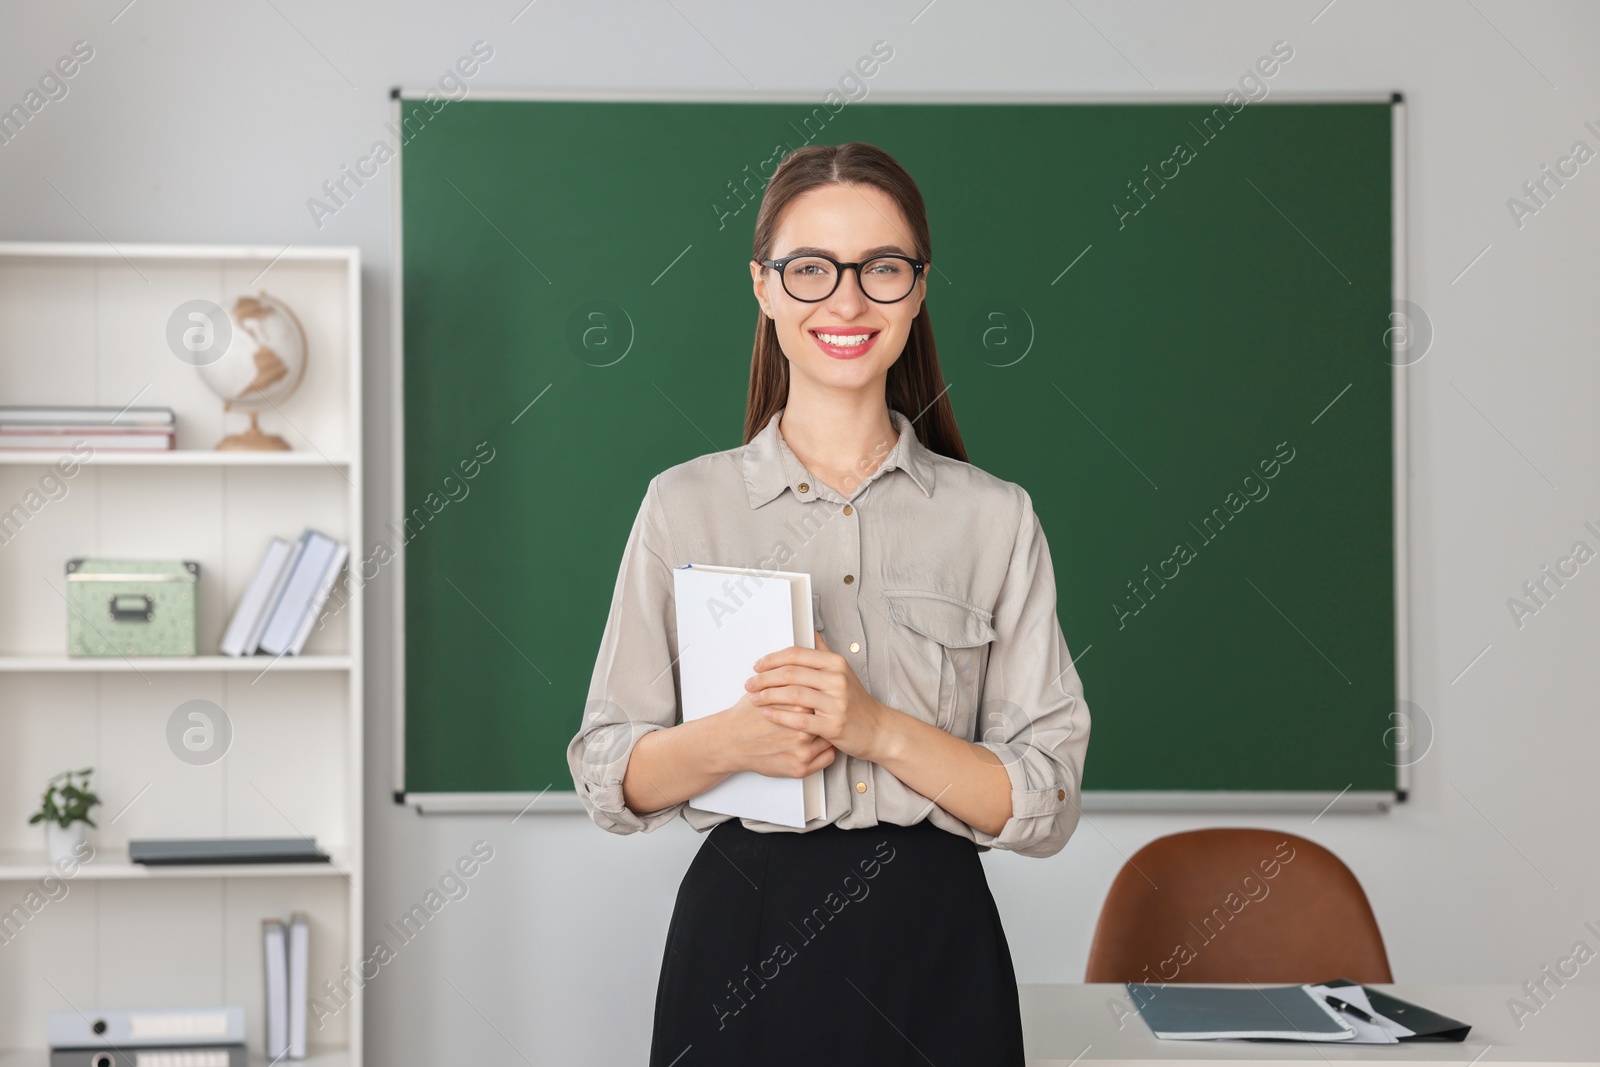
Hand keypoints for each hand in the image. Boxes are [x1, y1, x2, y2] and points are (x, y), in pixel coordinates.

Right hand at [710, 689, 836, 779]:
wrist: (729, 742)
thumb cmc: (745, 716)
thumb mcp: (765, 688)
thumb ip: (789, 677)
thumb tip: (809, 661)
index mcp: (797, 708)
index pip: (822, 697)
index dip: (822, 694)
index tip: (822, 693)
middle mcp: (802, 731)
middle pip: (828, 717)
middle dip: (827, 712)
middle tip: (824, 708)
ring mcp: (802, 752)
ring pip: (830, 738)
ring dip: (828, 731)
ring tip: (822, 724)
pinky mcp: (800, 768)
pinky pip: (827, 758)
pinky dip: (826, 750)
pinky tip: (820, 741)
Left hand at [747, 631, 896, 761]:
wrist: (878, 729)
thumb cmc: (856, 701)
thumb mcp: (842, 672)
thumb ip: (823, 652)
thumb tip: (809, 631)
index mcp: (836, 663)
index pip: (796, 654)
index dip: (772, 659)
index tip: (757, 666)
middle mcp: (837, 680)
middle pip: (791, 673)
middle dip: (765, 678)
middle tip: (749, 683)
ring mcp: (836, 703)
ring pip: (794, 694)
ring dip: (768, 695)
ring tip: (753, 698)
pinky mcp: (834, 725)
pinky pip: (800, 719)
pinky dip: (780, 716)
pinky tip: (767, 714)